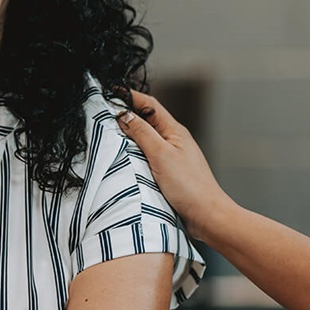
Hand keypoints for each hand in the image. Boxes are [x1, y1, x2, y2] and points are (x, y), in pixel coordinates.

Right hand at [118, 90, 231, 240]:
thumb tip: (124, 114)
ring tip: (107, 136)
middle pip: (146, 121)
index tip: (110, 93)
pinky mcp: (167, 175)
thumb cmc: (189, 186)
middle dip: (126, 116)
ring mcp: (171, 158)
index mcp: (174, 131)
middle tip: (103, 114)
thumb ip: (142, 133)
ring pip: (145, 141)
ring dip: (128, 138)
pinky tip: (122, 162)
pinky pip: (146, 159)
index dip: (130, 96)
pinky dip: (133, 156)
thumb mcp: (161, 154)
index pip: (149, 105)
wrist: (207, 217)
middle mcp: (173, 141)